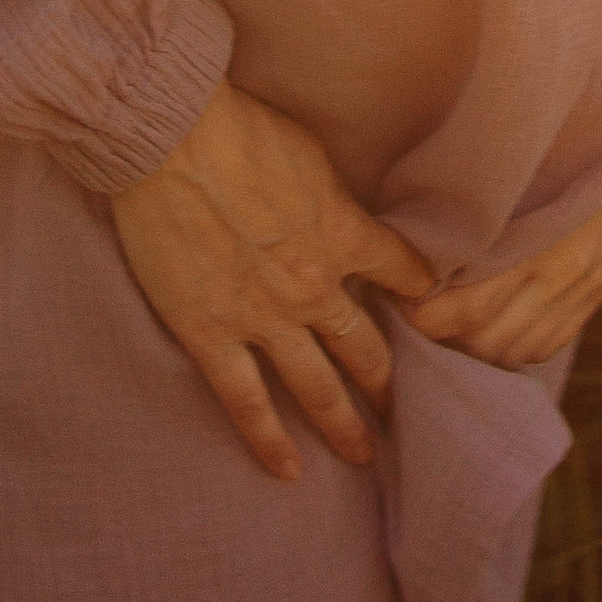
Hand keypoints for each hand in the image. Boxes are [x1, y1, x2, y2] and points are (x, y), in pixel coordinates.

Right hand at [110, 78, 433, 482]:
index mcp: (344, 234)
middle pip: (366, 349)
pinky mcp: (211, 335)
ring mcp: (263, 318)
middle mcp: (314, 286)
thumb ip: (335, 200)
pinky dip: (269, 443)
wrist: (173, 137)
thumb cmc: (241, 129)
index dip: (420, 294)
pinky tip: (288, 472)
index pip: (405, 274)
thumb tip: (347, 217)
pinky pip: (247, 404)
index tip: (428, 314)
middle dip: (387, 387)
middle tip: (401, 416)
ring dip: (344, 427)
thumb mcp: (313, 156)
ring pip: (316, 390)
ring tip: (363, 457)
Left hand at [406, 173, 601, 370]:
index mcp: (538, 242)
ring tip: (454, 318)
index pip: (467, 311)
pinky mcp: (599, 293)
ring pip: (513, 352)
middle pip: (486, 340)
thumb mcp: (510, 168)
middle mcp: (564, 275)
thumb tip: (412, 246)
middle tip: (420, 306)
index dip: (424, 314)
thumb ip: (470, 212)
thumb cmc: (551, 140)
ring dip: (477, 345)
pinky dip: (513, 347)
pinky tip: (496, 322)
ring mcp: (586, 288)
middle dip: (444, 333)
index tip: (402, 294)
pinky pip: (545, 346)